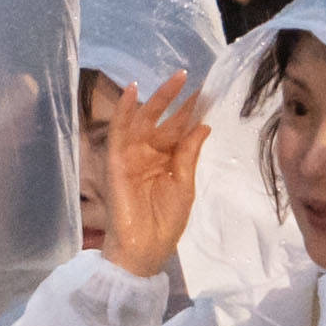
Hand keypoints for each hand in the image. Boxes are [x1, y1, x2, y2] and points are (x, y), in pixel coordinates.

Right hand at [91, 76, 211, 284]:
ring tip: (176, 79)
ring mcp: (132, 155)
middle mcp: (149, 154)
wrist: (145, 248)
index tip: (208, 90)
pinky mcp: (116, 160)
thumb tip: (204, 125)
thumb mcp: (184, 185)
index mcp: (167, 161)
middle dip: (177, 99)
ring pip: (143, 120)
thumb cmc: (166, 222)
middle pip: (164, 121)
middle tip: (192, 77)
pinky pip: (118, 131)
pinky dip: (123, 110)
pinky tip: (132, 90)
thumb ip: (189, 154)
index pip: (180, 130)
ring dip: (157, 98)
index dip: (192, 111)